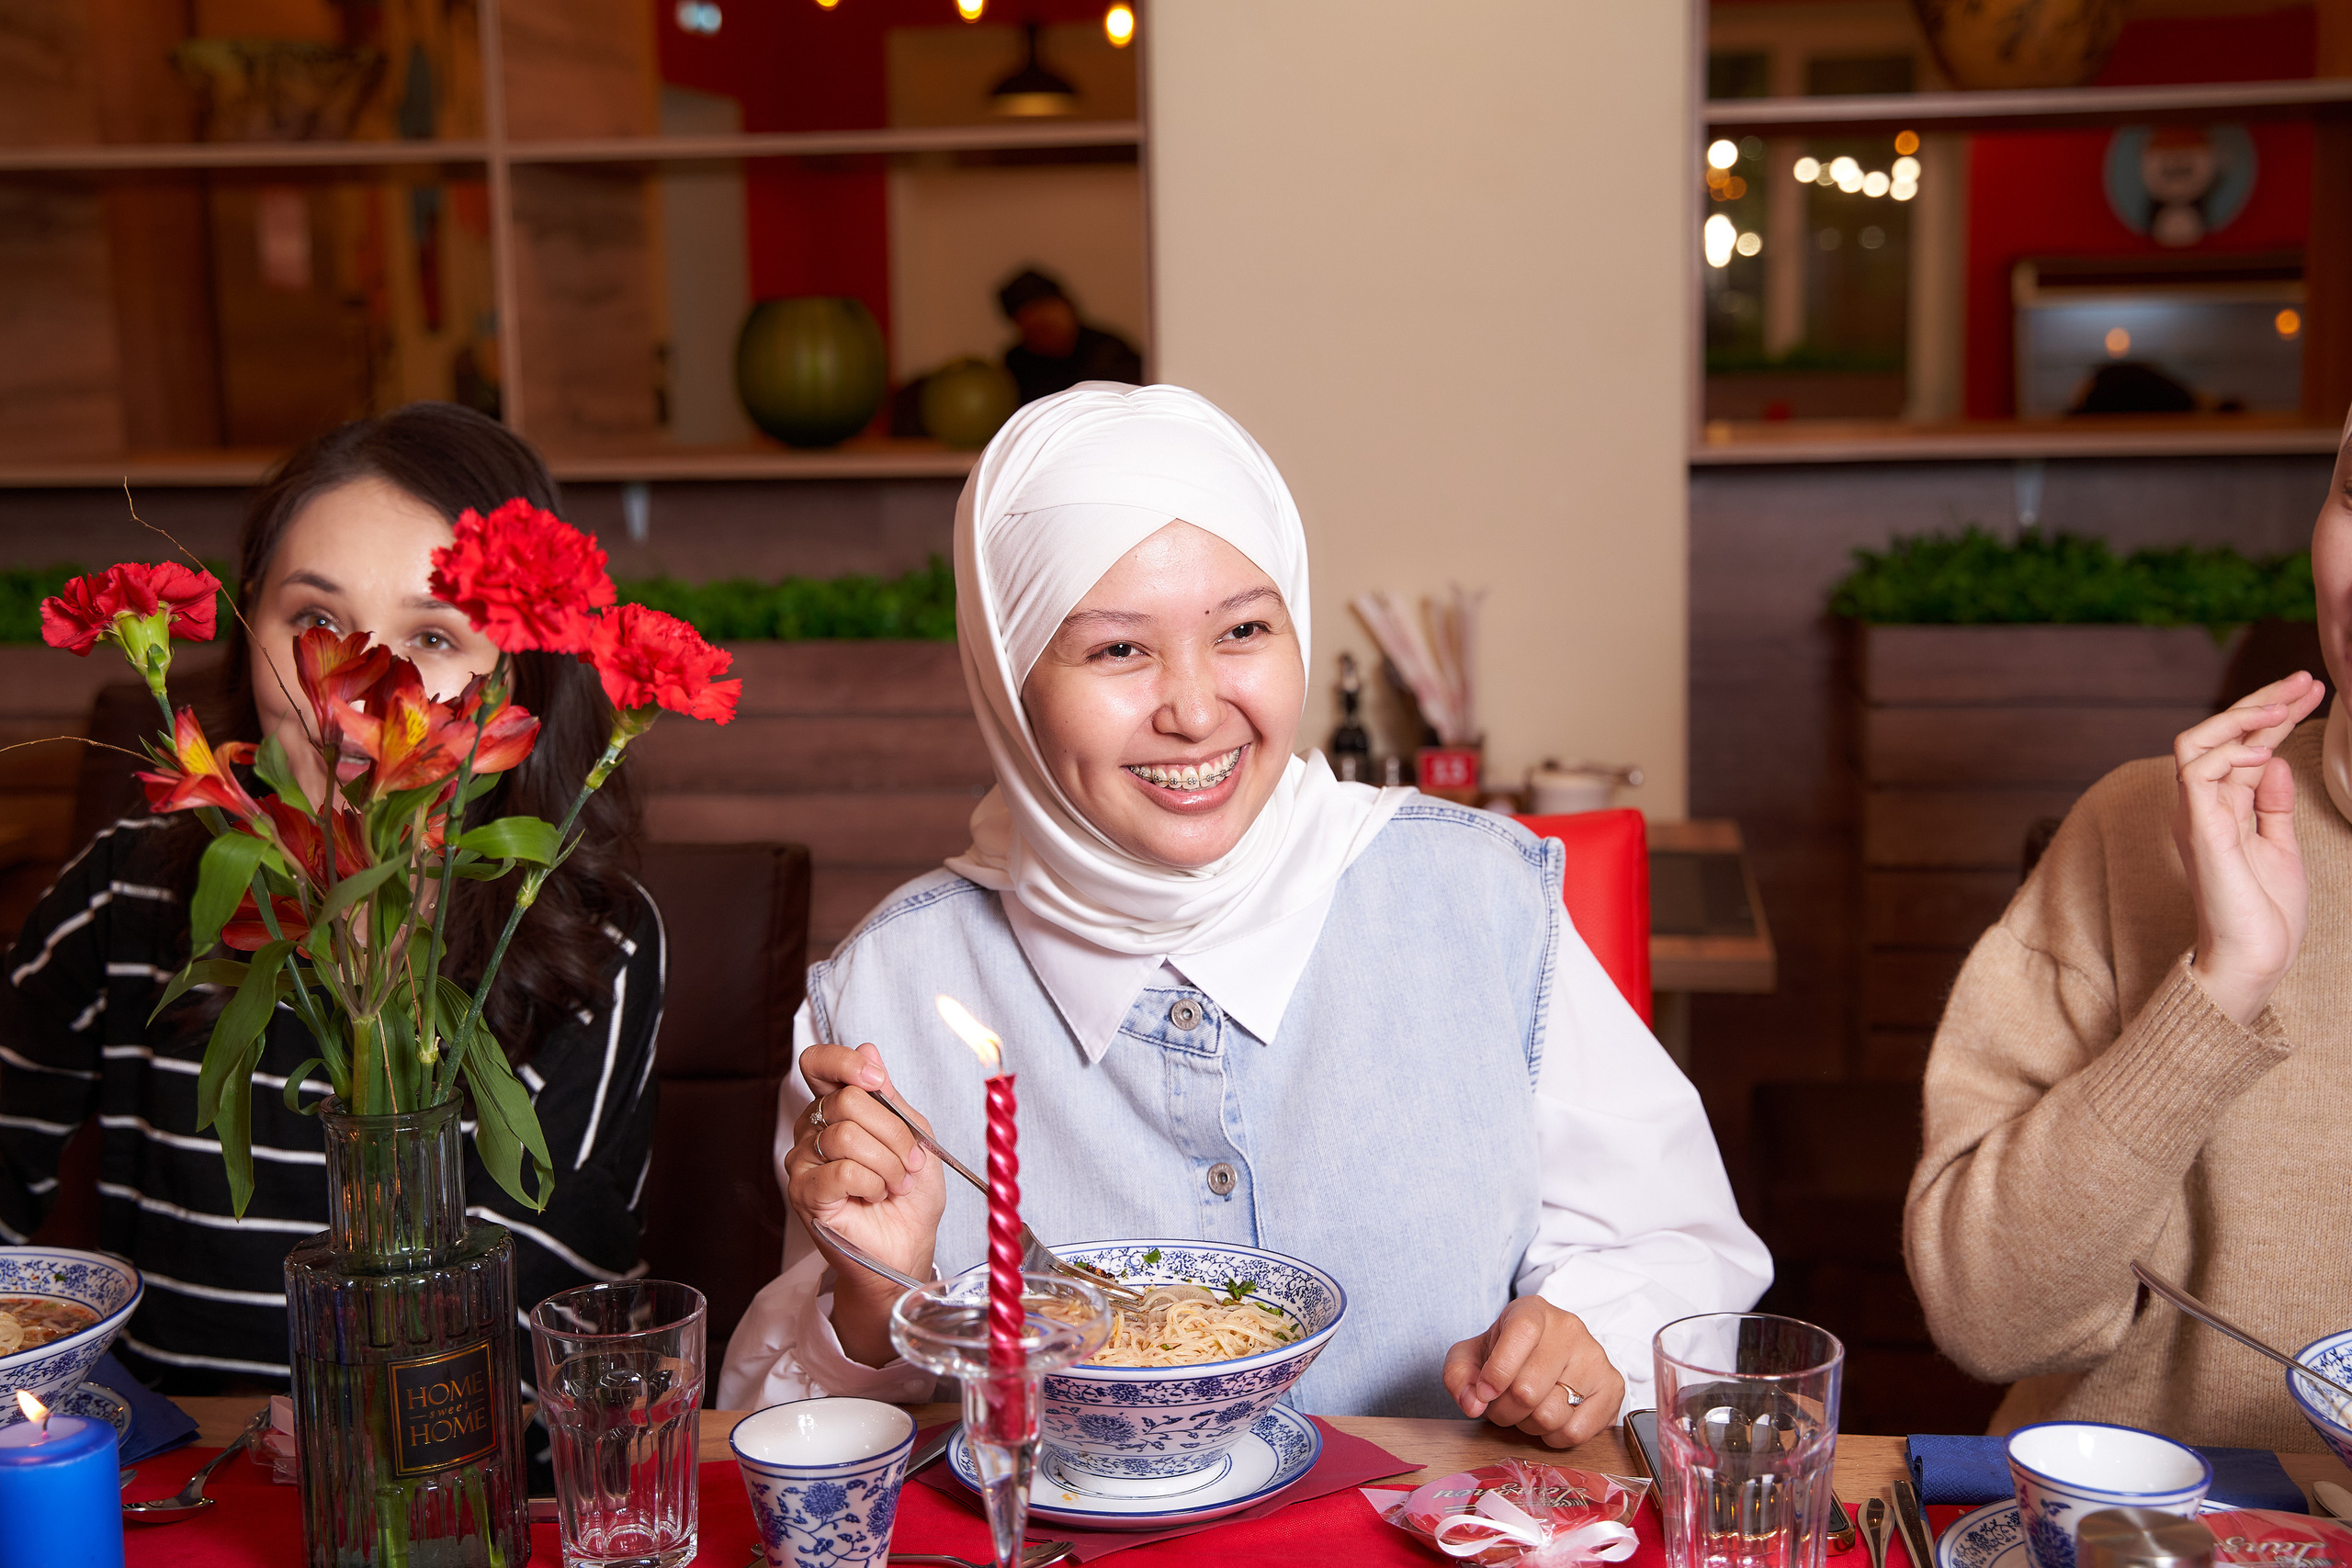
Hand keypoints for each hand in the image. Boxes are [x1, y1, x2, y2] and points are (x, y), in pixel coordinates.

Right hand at [784, 1042, 946, 1366]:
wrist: (909, 1246)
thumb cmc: (911, 1195)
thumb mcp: (914, 1134)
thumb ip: (890, 1096)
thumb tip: (868, 1048)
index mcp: (836, 1108)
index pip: (818, 1064)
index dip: (845, 1062)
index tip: (876, 1078)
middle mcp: (813, 1130)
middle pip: (848, 1101)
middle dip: (893, 1133)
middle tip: (906, 1162)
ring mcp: (804, 1162)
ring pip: (847, 1135)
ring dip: (887, 1164)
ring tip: (893, 1184)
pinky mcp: (804, 1193)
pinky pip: (841, 1170)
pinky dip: (871, 1183)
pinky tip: (874, 1197)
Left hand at [1441, 1297, 1622, 1447]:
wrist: (1550, 1355)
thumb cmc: (1507, 1355)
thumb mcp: (1471, 1355)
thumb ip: (1458, 1375)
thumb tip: (1473, 1403)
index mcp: (1533, 1311)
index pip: (1519, 1335)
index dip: (1496, 1372)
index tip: (1484, 1393)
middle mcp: (1569, 1329)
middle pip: (1528, 1390)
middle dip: (1504, 1410)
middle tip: (1501, 1407)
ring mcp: (1596, 1358)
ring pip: (1550, 1415)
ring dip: (1527, 1425)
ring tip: (1526, 1412)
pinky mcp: (1612, 1388)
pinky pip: (1575, 1432)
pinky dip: (1553, 1437)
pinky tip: (1548, 1421)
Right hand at [2171, 670, 2325, 1025]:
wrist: (2255, 957)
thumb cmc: (2265, 914)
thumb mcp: (2280, 846)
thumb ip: (2271, 804)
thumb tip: (2273, 761)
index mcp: (2222, 810)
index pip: (2241, 746)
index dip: (2273, 714)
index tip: (2310, 690)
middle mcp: (2202, 806)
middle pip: (2215, 734)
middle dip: (2262, 701)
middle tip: (2306, 680)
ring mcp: (2197, 817)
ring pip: (2194, 742)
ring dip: (2241, 718)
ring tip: (2284, 705)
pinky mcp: (2200, 830)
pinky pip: (2196, 773)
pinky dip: (2228, 753)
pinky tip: (2263, 750)